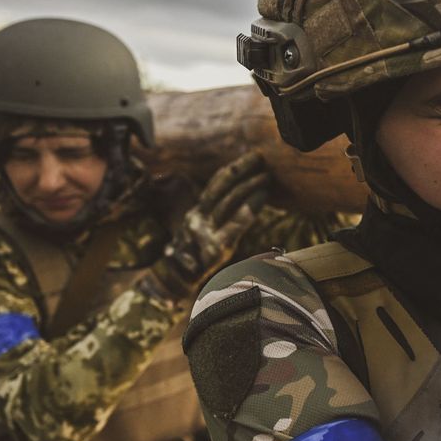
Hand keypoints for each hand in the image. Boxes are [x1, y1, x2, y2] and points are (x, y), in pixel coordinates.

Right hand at [152, 152, 270, 297]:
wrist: (174, 284)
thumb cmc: (192, 261)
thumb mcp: (199, 236)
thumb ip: (214, 220)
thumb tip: (236, 204)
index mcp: (196, 213)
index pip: (214, 185)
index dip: (231, 170)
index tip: (247, 159)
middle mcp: (199, 218)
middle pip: (221, 186)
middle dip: (241, 169)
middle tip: (259, 156)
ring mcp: (206, 232)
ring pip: (229, 201)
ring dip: (250, 185)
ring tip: (266, 175)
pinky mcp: (216, 246)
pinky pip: (236, 222)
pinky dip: (251, 206)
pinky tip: (263, 196)